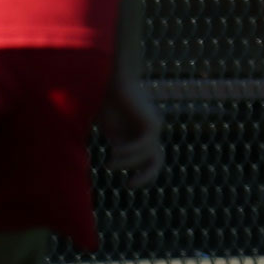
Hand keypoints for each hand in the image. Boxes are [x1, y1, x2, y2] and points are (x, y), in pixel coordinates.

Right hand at [100, 73, 163, 187]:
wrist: (110, 78)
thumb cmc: (106, 100)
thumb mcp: (110, 127)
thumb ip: (116, 144)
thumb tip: (112, 162)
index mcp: (139, 135)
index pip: (149, 161)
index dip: (142, 174)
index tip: (127, 184)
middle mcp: (149, 132)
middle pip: (157, 161)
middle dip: (146, 176)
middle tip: (129, 185)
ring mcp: (153, 127)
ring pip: (149, 155)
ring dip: (127, 163)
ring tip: (109, 164)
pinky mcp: (152, 122)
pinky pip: (144, 146)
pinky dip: (129, 153)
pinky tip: (114, 152)